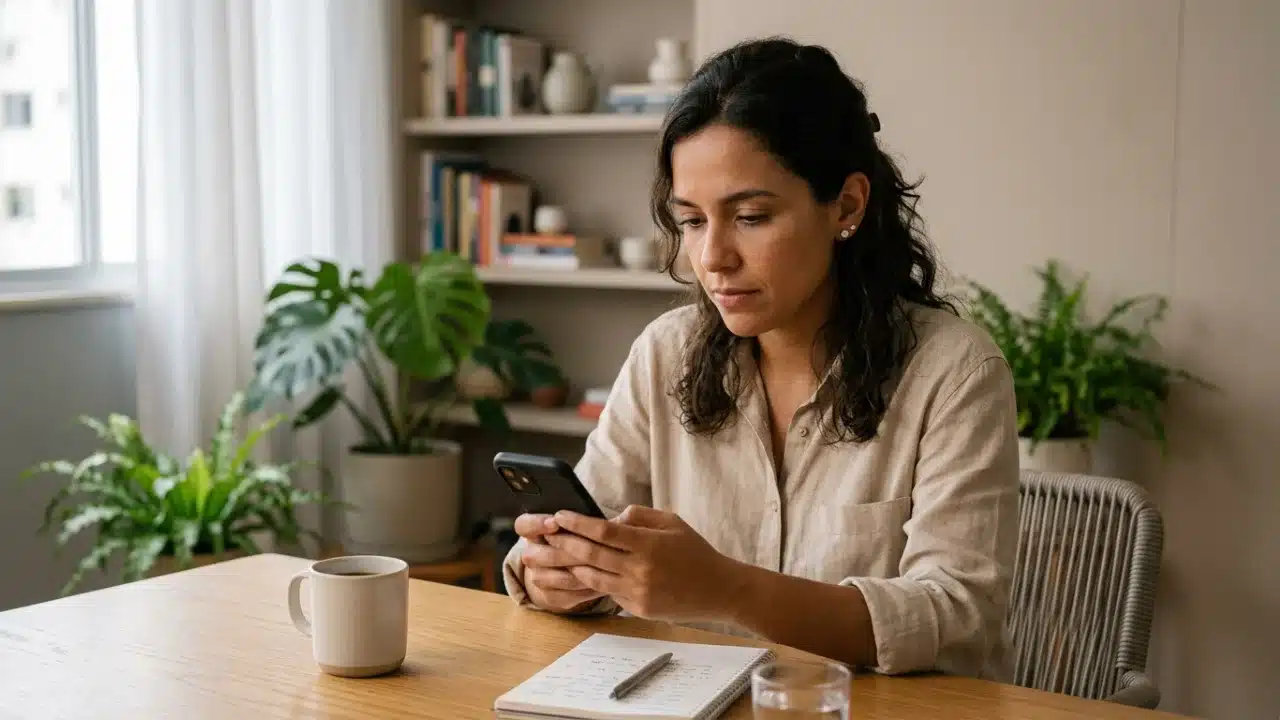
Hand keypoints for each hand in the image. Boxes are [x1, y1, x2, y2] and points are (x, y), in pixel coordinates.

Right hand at [513, 513, 604, 612]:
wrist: (575, 564)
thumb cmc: (587, 536)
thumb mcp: (590, 522)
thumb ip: (597, 518)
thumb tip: (620, 521)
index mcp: (535, 529)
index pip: (523, 525)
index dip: (537, 523)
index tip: (557, 522)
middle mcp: (530, 552)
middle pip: (535, 554)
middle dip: (563, 551)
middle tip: (587, 549)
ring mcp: (537, 575)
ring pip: (549, 577)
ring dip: (574, 571)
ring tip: (601, 568)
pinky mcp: (549, 595)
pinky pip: (562, 595)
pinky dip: (581, 589)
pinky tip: (602, 585)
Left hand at [547, 505, 743, 621]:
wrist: (719, 590)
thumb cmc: (695, 551)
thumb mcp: (672, 522)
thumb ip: (639, 516)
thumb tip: (611, 519)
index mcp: (649, 544)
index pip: (603, 532)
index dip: (577, 524)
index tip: (560, 516)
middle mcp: (641, 570)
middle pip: (591, 555)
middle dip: (564, 544)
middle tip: (546, 535)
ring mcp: (638, 592)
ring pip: (593, 577)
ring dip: (571, 565)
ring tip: (554, 555)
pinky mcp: (638, 609)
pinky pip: (609, 592)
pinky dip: (595, 581)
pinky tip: (582, 573)